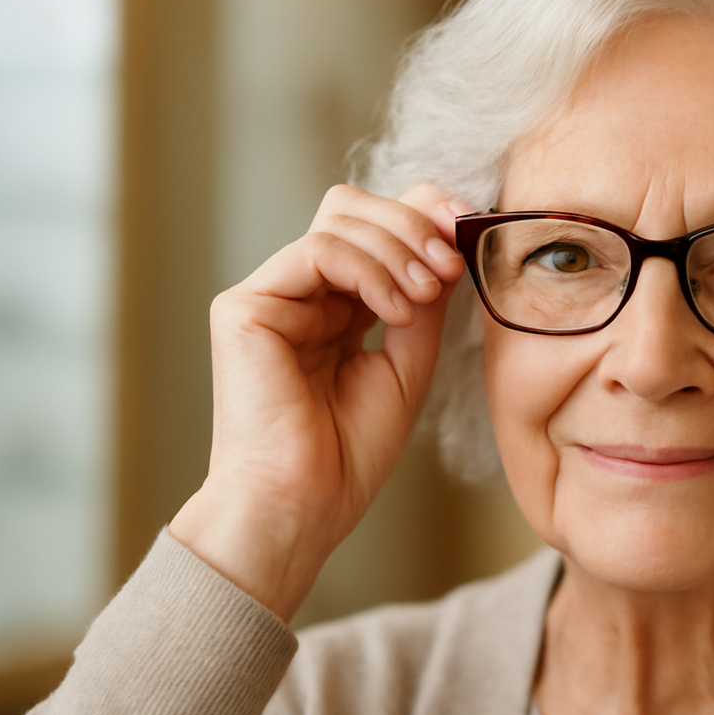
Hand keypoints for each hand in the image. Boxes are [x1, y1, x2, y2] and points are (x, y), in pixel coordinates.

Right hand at [169, 183, 469, 620]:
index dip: (421, 213)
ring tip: (425, 297)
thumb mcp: (408, 365)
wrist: (302, 507)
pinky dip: (368, 270)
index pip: (374, 228)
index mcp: (334, 307)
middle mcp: (299, 294)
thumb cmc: (348, 455)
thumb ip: (424, 303)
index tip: (469, 225)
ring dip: (398, 249)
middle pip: (352, 207)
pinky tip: (394, 312)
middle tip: (450, 263)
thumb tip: (449, 243)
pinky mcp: (244, 306)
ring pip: (338, 220)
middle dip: (413, 222)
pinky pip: (317, 251)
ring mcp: (269, 296)